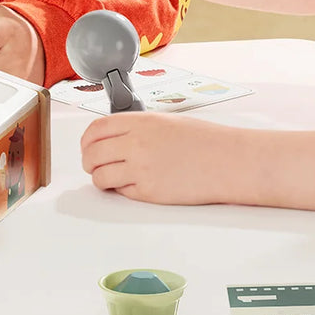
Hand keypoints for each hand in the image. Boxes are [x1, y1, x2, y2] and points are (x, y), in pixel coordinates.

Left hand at [80, 113, 230, 203]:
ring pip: (100, 177)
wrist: (227, 161)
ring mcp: (140, 169)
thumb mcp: (166, 121)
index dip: (86, 140)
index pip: (95, 129)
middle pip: (92, 154)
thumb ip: (137, 128)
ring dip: (101, 179)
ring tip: (112, 179)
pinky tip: (134, 185)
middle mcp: (136, 143)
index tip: (87, 146)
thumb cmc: (204, 141)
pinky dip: (122, 190)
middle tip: (94, 165)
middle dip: (89, 162)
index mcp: (140, 122)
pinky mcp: (148, 192)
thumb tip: (113, 139)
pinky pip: (121, 193)